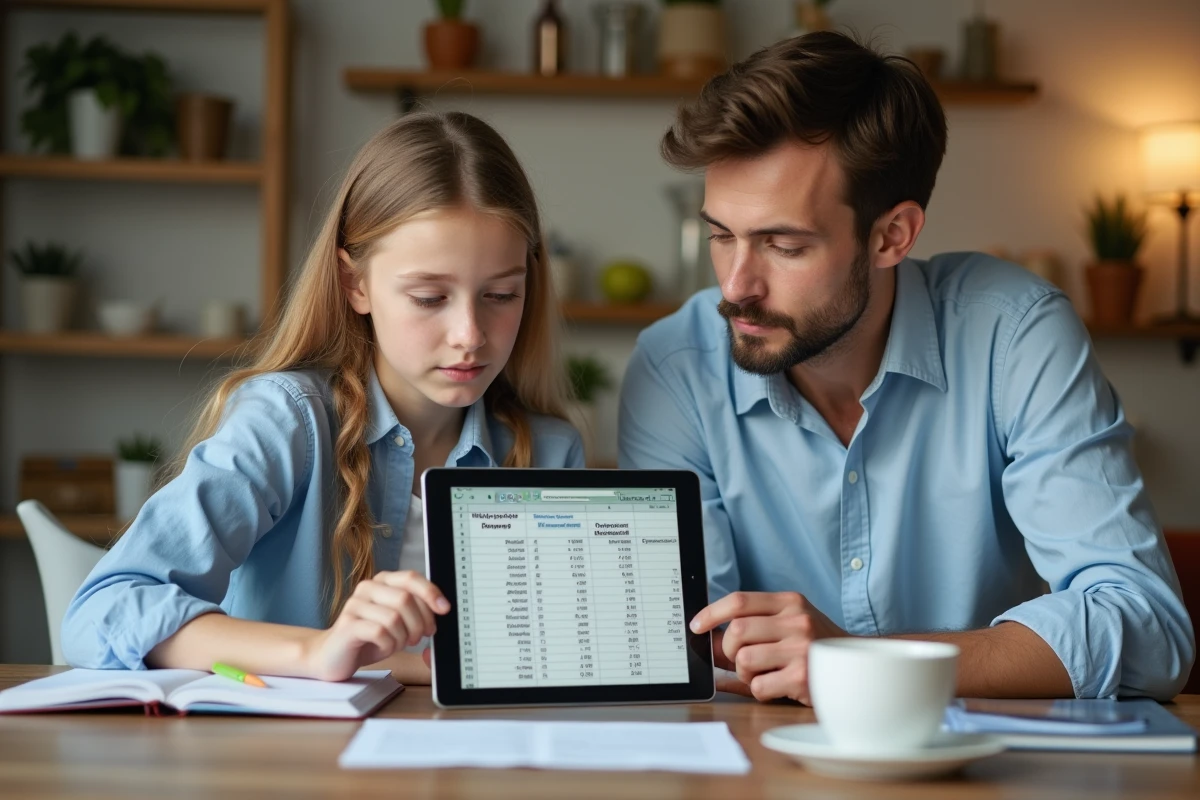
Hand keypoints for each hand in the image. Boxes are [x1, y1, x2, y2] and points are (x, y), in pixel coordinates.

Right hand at [302, 571, 449, 681]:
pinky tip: (385, 647)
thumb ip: (415, 609)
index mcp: (382, 582)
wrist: (333, 656)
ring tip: (398, 643)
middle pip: (405, 599)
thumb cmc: (369, 638)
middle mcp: (367, 588)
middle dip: (419, 622)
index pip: (411, 577)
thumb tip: (442, 606)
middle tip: (418, 637)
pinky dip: (389, 644)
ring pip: (394, 617)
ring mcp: (354, 605)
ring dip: (403, 636)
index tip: (444, 609)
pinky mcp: (347, 625)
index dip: (430, 592)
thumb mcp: (397, 621)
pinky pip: (380, 632)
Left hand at [691, 591, 846, 703]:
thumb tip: (708, 641)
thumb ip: (754, 628)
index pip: (739, 601)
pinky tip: (778, 686)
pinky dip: (760, 690)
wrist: (859, 669)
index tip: (696, 625)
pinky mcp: (802, 677)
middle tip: (737, 660)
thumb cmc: (816, 647)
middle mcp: (797, 621)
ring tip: (762, 674)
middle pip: (736, 631)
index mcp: (790, 602)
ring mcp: (801, 648)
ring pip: (743, 659)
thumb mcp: (790, 625)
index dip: (711, 613)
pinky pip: (758, 686)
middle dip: (728, 651)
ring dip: (744, 673)